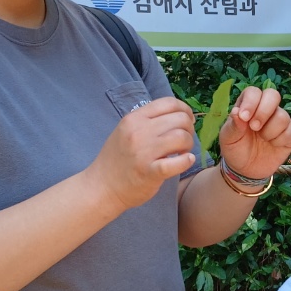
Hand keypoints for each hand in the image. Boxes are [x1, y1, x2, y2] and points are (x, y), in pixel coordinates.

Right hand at [86, 96, 196, 212]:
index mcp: (134, 118)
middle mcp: (138, 131)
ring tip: (182, 152)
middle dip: (189, 129)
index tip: (187, 121)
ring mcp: (144, 152)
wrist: (101, 187)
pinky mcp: (150, 172)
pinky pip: (177, 162)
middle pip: (180, 119)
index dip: (185, 110)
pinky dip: (187, 161)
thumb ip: (147, 121)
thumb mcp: (125, 131)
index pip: (169, 103)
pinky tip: (186, 161)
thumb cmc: (117, 159)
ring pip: (182, 137)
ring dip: (188, 144)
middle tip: (184, 141)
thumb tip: (178, 115)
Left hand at [219, 86, 290, 180]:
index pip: (253, 92)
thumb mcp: (228, 138)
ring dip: (269, 130)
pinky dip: (278, 140)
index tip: (244, 117)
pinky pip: (290, 132)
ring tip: (261, 139)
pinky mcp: (290, 134)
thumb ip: (233, 125)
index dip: (250, 102)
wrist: (246, 170)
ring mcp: (279, 120)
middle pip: (273, 95)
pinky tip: (271, 145)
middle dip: (264, 111)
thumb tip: (236, 111)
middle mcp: (266, 109)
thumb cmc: (235, 149)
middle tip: (254, 127)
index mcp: (248, 105)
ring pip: (282, 115)